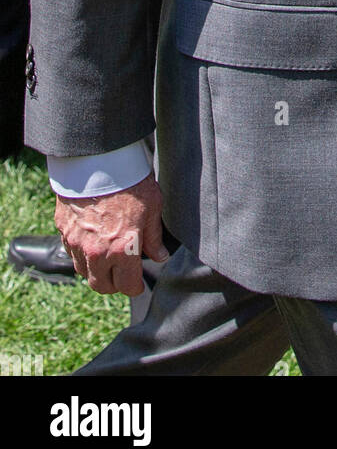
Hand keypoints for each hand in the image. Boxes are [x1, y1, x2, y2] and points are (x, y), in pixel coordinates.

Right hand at [54, 173, 169, 294]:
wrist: (99, 160)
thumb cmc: (130, 182)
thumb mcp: (153, 207)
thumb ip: (154, 237)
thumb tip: (160, 256)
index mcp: (123, 249)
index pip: (127, 286)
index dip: (135, 287)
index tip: (138, 283)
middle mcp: (97, 252)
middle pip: (102, 286)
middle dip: (114, 284)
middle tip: (123, 273)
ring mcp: (77, 243)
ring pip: (84, 272)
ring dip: (96, 270)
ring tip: (107, 258)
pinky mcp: (64, 231)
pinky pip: (72, 253)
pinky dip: (82, 254)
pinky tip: (92, 242)